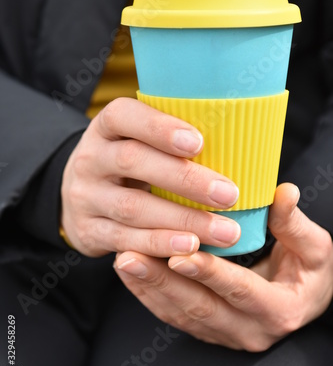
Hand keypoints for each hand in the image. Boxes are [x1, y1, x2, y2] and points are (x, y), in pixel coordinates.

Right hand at [61, 98, 239, 256]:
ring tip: (223, 231)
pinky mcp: (89, 230)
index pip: (124, 116)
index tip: (198, 143)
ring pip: (132, 208)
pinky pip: (124, 240)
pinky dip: (159, 245)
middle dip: (184, 179)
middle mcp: (91, 158)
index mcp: (106, 127)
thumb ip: (170, 139)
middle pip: (132, 161)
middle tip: (229, 195)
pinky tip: (189, 249)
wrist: (81, 196)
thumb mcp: (138, 142)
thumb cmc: (130, 164)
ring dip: (181, 220)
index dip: (159, 128)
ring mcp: (86, 196)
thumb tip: (235, 138)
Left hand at [114, 183, 332, 350]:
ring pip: (180, 314)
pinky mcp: (207, 331)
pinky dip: (148, 295)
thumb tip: (285, 192)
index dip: (208, 272)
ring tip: (122, 260)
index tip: (178, 253)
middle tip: (130, 256)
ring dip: (148, 287)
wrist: (303, 302)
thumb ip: (296, 224)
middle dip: (162, 281)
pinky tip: (129, 273)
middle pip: (199, 307)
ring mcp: (224, 335)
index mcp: (278, 310)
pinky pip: (173, 316)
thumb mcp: (315, 249)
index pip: (238, 290)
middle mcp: (248, 331)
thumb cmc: (310, 272)